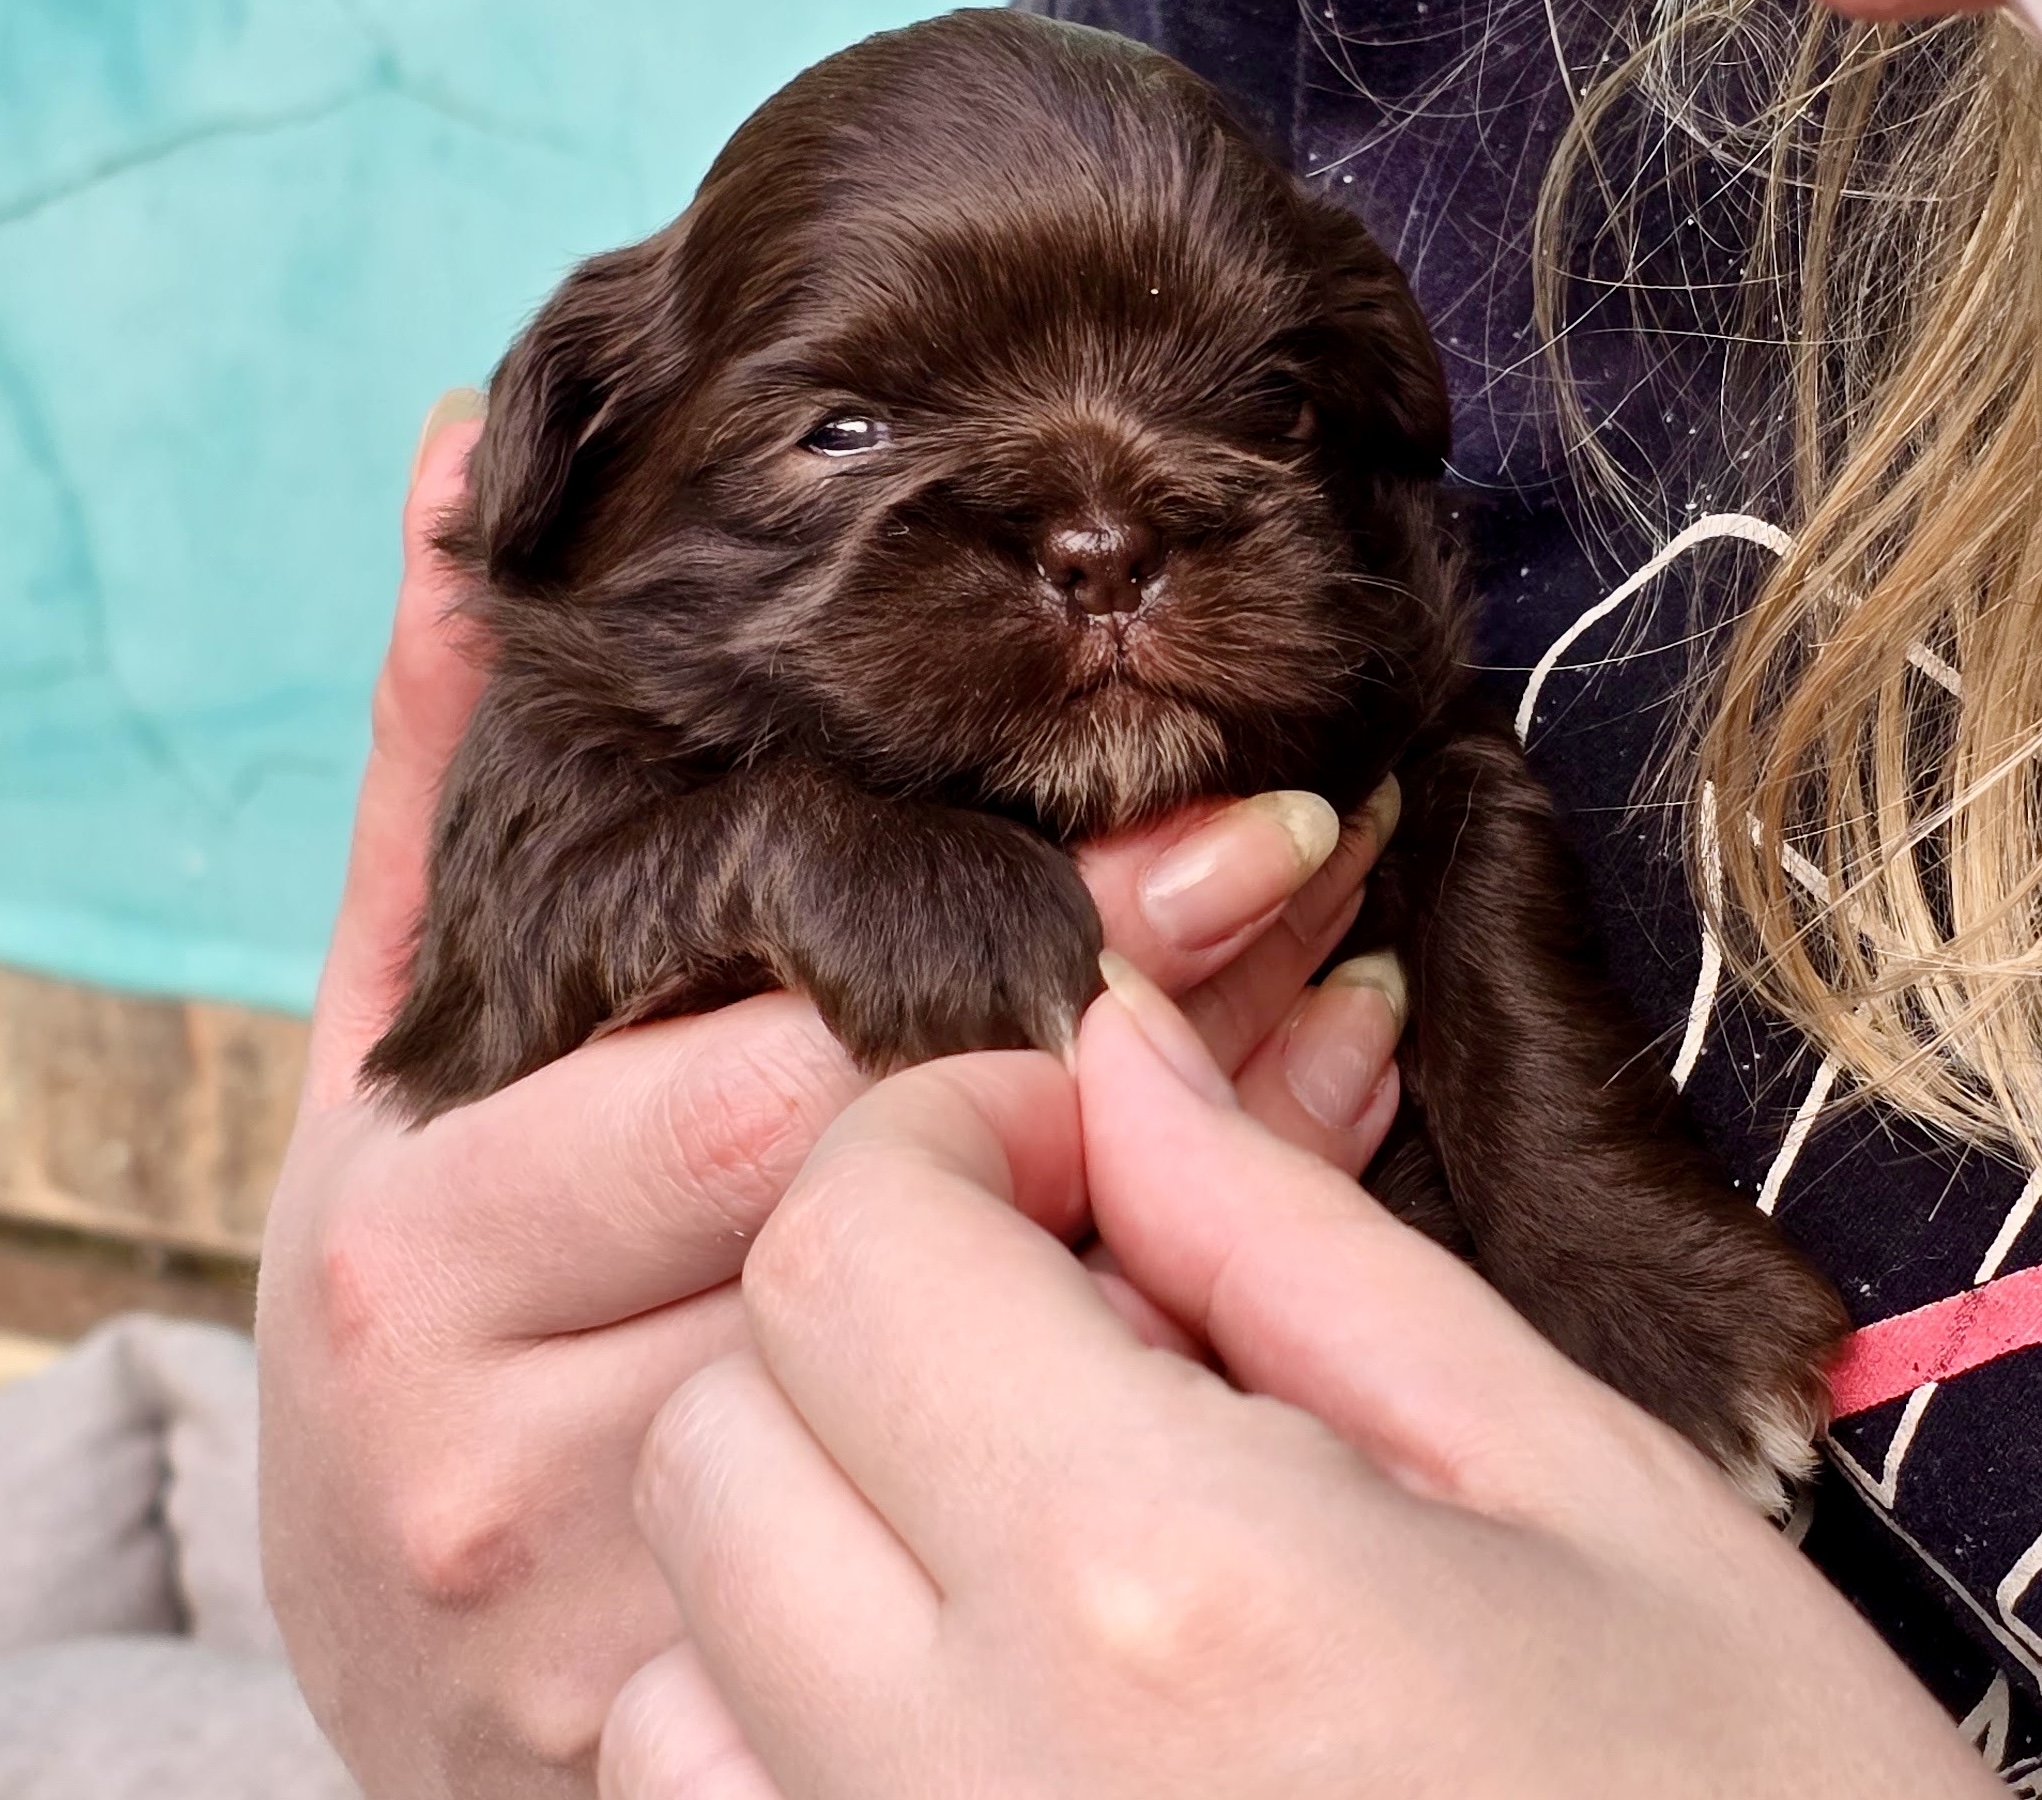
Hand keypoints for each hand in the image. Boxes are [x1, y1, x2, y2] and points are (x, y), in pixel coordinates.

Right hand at [255, 397, 1404, 1797]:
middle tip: (1327, 867)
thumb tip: (461, 468)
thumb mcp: (397, 1017)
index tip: (1235, 828)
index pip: (774, 1088)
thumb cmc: (423, 1266)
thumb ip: (443, 769)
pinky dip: (1190, 1346)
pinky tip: (1291, 1208)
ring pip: (1014, 1393)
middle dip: (1162, 1040)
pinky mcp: (751, 1707)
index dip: (1028, 956)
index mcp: (426, 1238)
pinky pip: (1032, 1512)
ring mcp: (648, 1607)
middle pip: (918, 1227)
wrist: (393, 1582)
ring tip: (1354, 1000)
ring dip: (1216, 1190)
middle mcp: (519, 1441)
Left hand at [604, 973, 1997, 1798]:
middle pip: (723, 1425)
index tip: (1072, 1138)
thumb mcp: (1576, 1479)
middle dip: (874, 1303)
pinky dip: (797, 1715)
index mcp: (1152, 1579)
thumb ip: (1288, 1235)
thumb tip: (1122, 1047)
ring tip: (1036, 1518)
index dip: (943, 1128)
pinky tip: (1000, 1697)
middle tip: (1069, 1311)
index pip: (848, 1242)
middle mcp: (967, 1774)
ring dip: (816, 1520)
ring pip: (680, 1644)